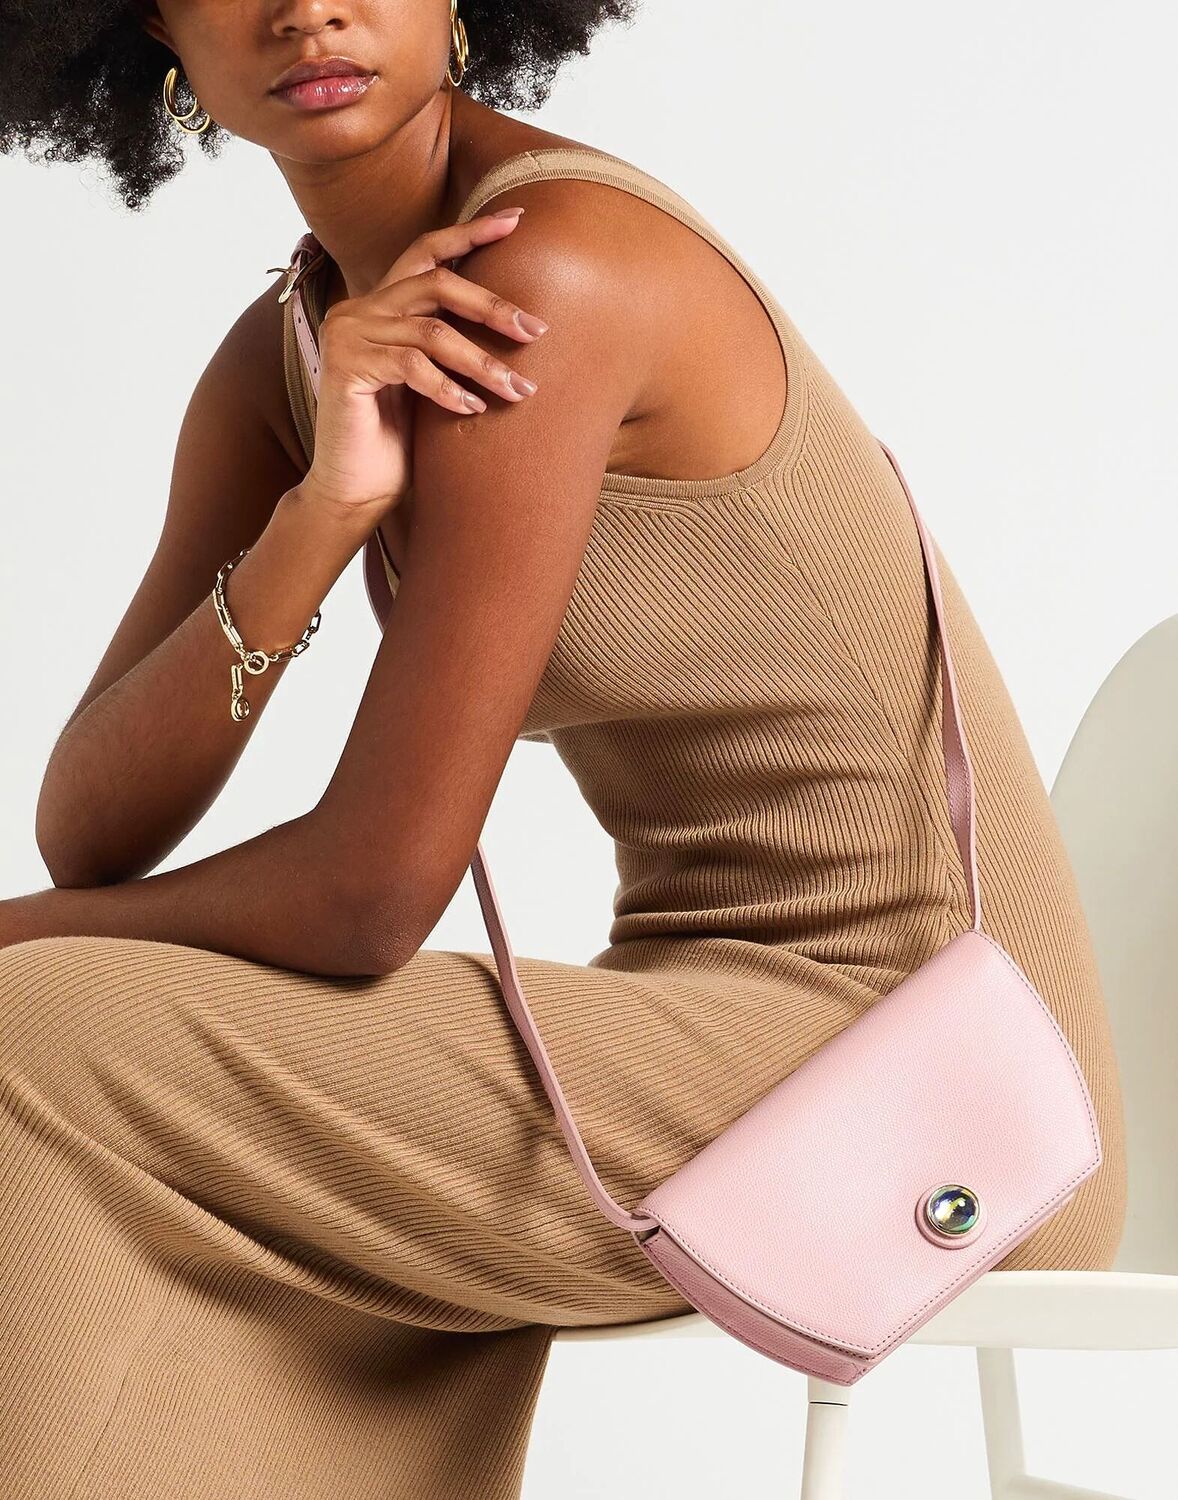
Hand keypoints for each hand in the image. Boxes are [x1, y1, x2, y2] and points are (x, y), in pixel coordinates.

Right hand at [302, 206, 549, 522]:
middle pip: (437, 284)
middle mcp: (360, 310)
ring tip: (517, 390)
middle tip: (537, 330)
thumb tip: (519, 319)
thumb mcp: (432, 382)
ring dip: (482, 362)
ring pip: (432, 331)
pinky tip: (471, 410)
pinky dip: (448, 388)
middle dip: (492, 306)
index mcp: (381, 305)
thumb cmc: (399, 443)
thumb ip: (451, 344)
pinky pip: (412, 367)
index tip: (518, 219)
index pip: (427, 253)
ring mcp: (348, 335)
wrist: (355, 492)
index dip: (471, 233)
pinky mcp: (347, 368)